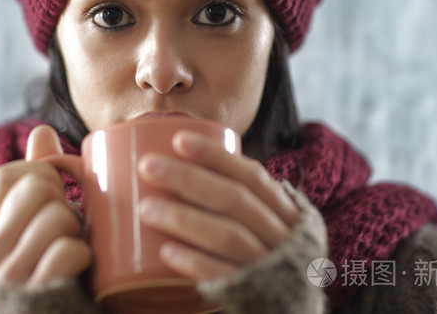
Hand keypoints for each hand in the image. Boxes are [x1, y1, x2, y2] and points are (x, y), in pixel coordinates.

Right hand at [0, 125, 90, 287]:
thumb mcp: (38, 216)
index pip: (8, 174)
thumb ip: (37, 173)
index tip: (50, 195)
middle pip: (36, 188)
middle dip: (62, 200)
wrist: (55, 312)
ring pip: (58, 217)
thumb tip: (42, 128)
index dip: (41, 174)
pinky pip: (69, 251)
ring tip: (69, 245)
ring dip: (77, 229)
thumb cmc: (50, 258)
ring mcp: (10, 277)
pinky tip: (76, 266)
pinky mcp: (39, 295)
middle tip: (63, 224)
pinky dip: (83, 254)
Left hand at [137, 131, 298, 280]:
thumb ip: (236, 205)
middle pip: (236, 201)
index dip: (216, 157)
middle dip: (190, 179)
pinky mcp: (255, 296)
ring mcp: (271, 268)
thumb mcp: (266, 229)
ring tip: (146, 208)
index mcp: (286, 214)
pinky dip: (196, 262)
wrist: (290, 313)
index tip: (178, 141)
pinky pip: (224, 277)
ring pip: (229, 237)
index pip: (253, 177)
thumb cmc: (265, 262)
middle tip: (147, 166)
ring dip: (185, 219)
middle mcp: (283, 238)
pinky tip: (167, 251)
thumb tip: (179, 169)